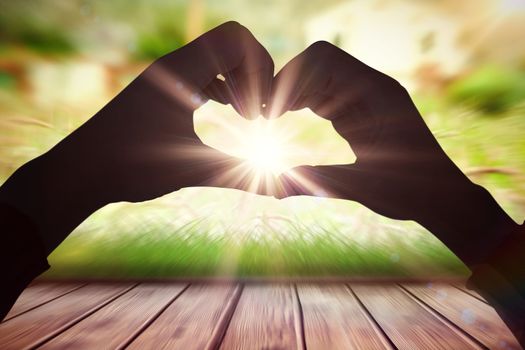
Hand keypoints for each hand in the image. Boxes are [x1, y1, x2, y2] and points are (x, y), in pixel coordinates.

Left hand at [0, 22, 273, 251]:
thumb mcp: (191, 170)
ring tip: (246, 117)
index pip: (236, 39)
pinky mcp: (162, 89)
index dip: (260, 69)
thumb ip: (241, 175)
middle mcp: (174, 65)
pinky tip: (226, 113)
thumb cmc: (129, 168)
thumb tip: (283, 194)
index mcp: (181, 73)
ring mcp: (166, 75)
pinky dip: (222, 87)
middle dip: (254, 75)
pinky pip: (202, 72)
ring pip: (217, 58)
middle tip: (256, 115)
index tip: (258, 111)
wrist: (80, 171)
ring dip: (239, 81)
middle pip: (232, 43)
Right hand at [272, 41, 518, 264]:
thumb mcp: (360, 188)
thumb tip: (272, 188)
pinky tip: (287, 117)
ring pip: (319, 74)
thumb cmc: (409, 193)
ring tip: (271, 117)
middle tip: (266, 114)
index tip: (271, 112)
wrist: (438, 195)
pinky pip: (326, 91)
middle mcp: (371, 87)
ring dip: (293, 90)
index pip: (324, 61)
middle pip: (317, 61)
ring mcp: (366, 96)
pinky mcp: (360, 109)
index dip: (290, 79)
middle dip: (287, 83)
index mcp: (377, 95)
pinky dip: (303, 100)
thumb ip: (316, 182)